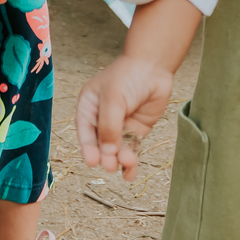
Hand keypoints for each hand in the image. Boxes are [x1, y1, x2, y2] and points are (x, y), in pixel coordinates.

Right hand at [75, 54, 174, 179]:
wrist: (154, 67)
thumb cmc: (128, 76)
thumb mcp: (113, 99)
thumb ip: (109, 126)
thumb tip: (107, 152)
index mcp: (88, 107)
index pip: (85, 132)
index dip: (88, 148)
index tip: (93, 161)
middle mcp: (102, 119)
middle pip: (101, 145)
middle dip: (106, 156)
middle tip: (111, 165)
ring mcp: (120, 125)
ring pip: (116, 150)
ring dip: (120, 160)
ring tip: (128, 163)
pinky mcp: (136, 130)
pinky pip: (131, 149)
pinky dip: (131, 162)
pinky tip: (131, 172)